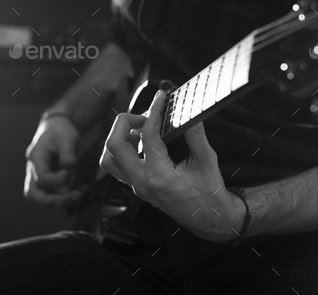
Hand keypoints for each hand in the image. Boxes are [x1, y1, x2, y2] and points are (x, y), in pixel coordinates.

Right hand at [24, 115, 83, 205]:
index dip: (59, 179)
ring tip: (79, 194)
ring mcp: (39, 176)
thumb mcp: (67, 137)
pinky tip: (81, 190)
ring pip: (41, 198)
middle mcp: (33, 170)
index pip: (42, 178)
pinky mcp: (48, 180)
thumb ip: (68, 153)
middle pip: (32, 195)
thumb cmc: (61, 131)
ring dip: (60, 200)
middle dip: (52, 201)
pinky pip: (52, 193)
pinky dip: (65, 195)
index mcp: (36, 158)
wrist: (57, 127)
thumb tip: (70, 168)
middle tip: (72, 197)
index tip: (71, 170)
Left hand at [99, 90, 244, 241]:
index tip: (160, 97)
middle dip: (125, 122)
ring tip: (138, 130)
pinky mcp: (137, 188)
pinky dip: (123, 151)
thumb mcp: (206, 160)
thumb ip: (196, 134)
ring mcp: (137, 186)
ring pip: (108, 159)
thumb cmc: (209, 193)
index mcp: (159, 175)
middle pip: (114, 145)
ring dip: (118, 138)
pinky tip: (140, 143)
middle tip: (145, 116)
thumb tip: (189, 111)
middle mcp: (142, 182)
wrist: (209, 218)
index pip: (147, 134)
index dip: (154, 110)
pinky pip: (118, 167)